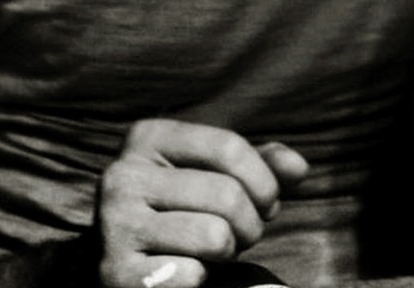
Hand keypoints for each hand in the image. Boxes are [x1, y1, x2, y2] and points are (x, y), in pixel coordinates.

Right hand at [94, 119, 307, 287]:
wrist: (128, 261)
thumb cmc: (183, 213)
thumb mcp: (217, 177)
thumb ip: (259, 166)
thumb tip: (298, 166)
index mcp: (146, 138)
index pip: (228, 146)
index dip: (264, 181)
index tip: (267, 202)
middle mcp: (123, 175)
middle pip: (227, 195)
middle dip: (250, 224)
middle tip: (238, 235)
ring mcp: (115, 224)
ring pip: (214, 237)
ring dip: (226, 253)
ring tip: (210, 251)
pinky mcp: (117, 272)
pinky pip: (191, 275)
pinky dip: (198, 279)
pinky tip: (181, 271)